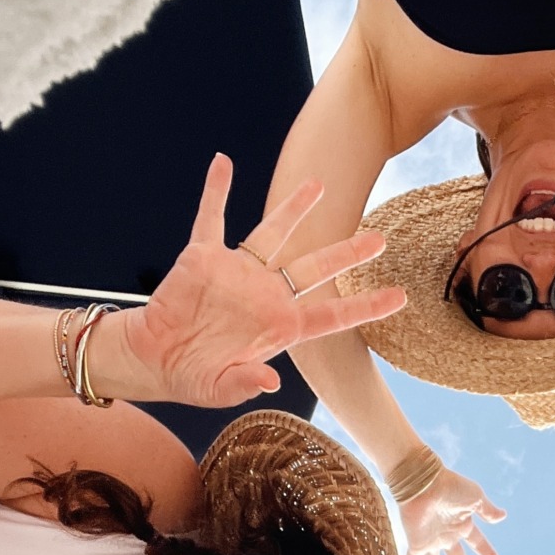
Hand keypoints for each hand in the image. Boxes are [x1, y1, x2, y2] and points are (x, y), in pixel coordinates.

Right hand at [90, 153, 406, 406]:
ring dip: (294, 207)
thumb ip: (244, 384)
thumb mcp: (219, 390)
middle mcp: (266, 295)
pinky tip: (223, 163)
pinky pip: (211, 218)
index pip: (332, 315)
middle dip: (347, 252)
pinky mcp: (203, 258)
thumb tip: (269, 381)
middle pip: (315, 268)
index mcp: (280, 327)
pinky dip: (216, 191)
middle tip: (379, 238)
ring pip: (273, 233)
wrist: (155, 359)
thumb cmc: (193, 377)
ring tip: (318, 183)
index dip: (366, 307)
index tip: (399, 297)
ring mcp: (237, 272)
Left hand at [400, 467, 505, 554]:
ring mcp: (431, 539)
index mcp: (463, 524)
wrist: (423, 483)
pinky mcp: (416, 542)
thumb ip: (487, 510)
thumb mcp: (475, 497)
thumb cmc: (450, 486)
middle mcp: (447, 534)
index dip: (486, 553)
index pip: (478, 543)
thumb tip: (503, 516)